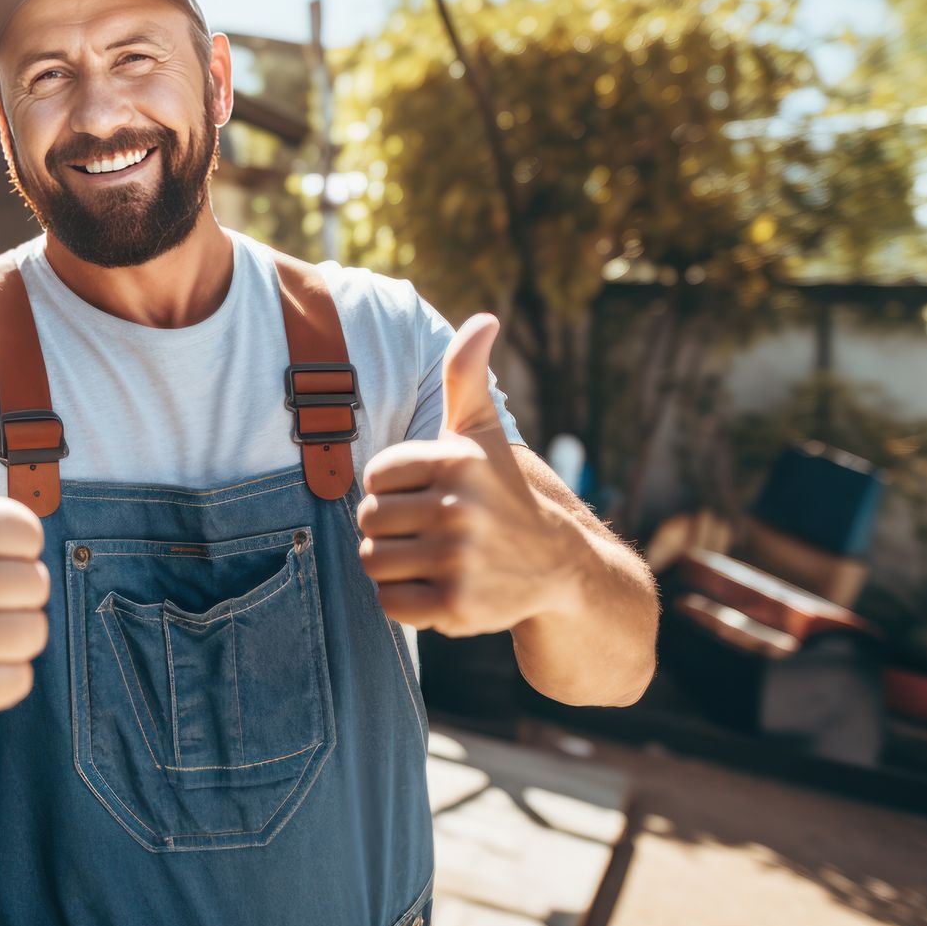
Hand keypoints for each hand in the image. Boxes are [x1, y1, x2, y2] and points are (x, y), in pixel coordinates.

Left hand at [355, 315, 580, 635]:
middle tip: (430, 530)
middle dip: (390, 527)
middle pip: (368, 519)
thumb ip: (466, 375)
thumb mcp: (482, 432)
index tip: (429, 492)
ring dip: (393, 564)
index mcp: (456, 461)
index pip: (373, 476)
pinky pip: (389, 603)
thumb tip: (484, 317)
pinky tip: (438, 587)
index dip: (393, 487)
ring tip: (431, 557)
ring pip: (372, 560)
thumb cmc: (501, 491)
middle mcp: (460, 508)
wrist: (558, 566)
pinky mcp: (458, 608)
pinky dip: (404, 601)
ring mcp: (460, 560)